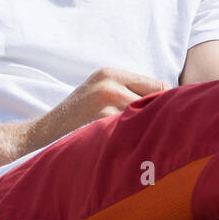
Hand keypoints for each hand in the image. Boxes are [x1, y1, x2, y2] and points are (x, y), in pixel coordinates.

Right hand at [26, 67, 169, 149]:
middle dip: (161, 115)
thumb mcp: (100, 90)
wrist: (47, 129)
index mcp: (111, 73)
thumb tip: (170, 99)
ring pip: (145, 116)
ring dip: (149, 128)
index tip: (172, 116)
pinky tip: (134, 146)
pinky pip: (130, 130)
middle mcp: (109, 84)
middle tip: (168, 131)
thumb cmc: (79, 113)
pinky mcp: (101, 121)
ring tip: (151, 140)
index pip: (157, 84)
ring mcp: (105, 102)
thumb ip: (128, 90)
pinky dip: (135, 138)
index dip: (167, 102)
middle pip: (156, 99)